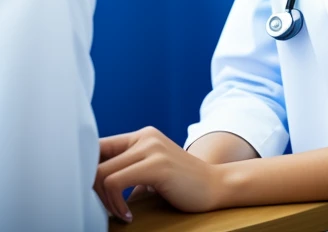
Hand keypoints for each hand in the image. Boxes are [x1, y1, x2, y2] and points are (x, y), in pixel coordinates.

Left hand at [95, 126, 225, 222]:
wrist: (214, 186)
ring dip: (102, 200)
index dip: (86, 170)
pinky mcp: (156, 165)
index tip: (91, 195)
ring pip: (102, 173)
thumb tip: (93, 187)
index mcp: (142, 136)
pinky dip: (114, 205)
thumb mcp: (151, 171)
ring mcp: (152, 149)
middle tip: (102, 209)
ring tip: (116, 213)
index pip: (98, 146)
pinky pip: (115, 183)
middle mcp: (145, 137)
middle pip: (95, 160)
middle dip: (91, 189)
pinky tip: (128, 216)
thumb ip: (127, 172)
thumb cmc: (181, 184)